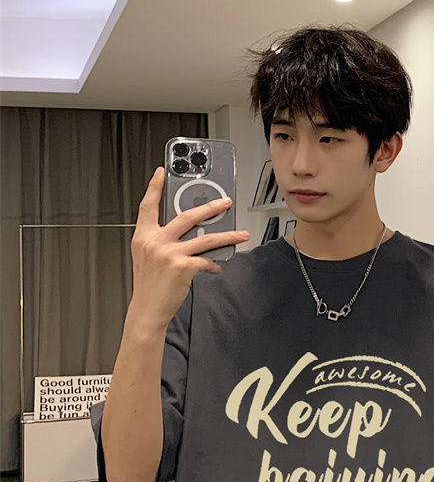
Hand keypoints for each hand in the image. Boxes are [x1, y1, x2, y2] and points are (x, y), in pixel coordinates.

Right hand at [128, 166, 248, 332]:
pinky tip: (216, 266)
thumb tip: (191, 233)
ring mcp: (169, 253)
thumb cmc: (150, 285)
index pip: (147, 206)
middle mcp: (155, 242)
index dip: (154, 187)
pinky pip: (206, 260)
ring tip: (241, 235)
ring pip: (206, 238)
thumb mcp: (148, 257)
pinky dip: (214, 263)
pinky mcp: (182, 267)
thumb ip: (162, 240)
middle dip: (210, 207)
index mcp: (143, 236)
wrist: (147, 310)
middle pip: (187, 216)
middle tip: (225, 203)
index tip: (161, 172)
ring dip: (227, 236)